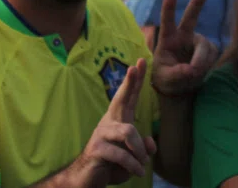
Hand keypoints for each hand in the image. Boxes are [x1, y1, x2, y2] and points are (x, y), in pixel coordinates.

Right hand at [76, 58, 157, 184]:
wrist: (87, 180)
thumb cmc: (111, 165)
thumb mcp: (134, 157)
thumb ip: (144, 148)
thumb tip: (150, 143)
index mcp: (118, 121)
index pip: (128, 97)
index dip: (135, 81)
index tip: (141, 62)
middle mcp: (109, 123)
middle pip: (120, 99)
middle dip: (129, 83)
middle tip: (134, 67)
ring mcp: (101, 134)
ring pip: (128, 132)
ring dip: (139, 151)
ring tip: (143, 164)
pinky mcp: (96, 149)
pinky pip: (121, 154)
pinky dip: (133, 165)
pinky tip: (138, 172)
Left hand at [151, 0, 218, 96]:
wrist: (179, 85)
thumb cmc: (166, 79)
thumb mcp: (165, 79)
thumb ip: (176, 74)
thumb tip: (191, 70)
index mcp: (168, 39)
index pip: (167, 21)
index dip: (169, 8)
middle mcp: (184, 36)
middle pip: (191, 16)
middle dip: (198, 1)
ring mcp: (198, 42)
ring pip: (205, 48)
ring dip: (200, 62)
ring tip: (192, 75)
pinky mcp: (210, 50)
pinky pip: (212, 57)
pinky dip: (207, 67)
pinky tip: (200, 73)